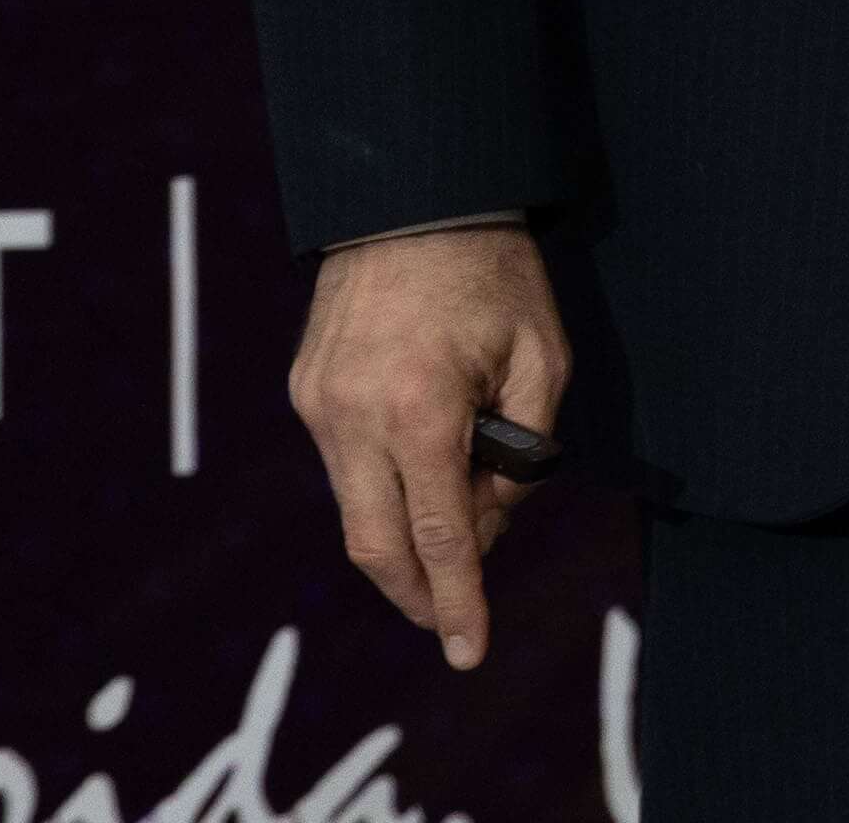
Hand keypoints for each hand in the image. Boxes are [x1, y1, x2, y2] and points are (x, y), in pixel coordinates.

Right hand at [289, 224, 568, 669]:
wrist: (413, 196)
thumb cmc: (494, 273)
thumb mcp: (543, 355)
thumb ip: (524, 447)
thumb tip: (491, 518)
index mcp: (421, 410)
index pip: (441, 534)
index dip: (458, 599)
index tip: (467, 653)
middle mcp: (353, 418)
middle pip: (376, 544)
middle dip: (415, 592)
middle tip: (453, 619)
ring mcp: (318, 406)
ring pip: (353, 510)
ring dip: (402, 535)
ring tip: (460, 523)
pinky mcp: (304, 391)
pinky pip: (342, 464)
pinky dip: (382, 485)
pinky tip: (422, 471)